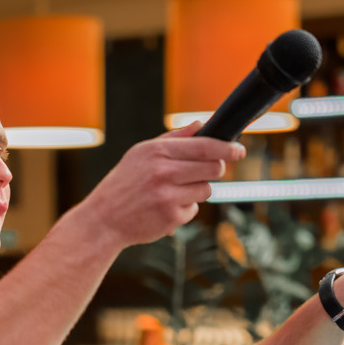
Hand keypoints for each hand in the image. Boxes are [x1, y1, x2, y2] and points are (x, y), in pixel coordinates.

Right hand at [66, 124, 245, 248]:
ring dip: (197, 190)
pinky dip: (184, 208)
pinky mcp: (172, 217)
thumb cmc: (124, 183)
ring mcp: (168, 196)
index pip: (204, 146)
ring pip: (206, 189)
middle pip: (213, 167)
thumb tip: (201, 125)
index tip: (239, 150)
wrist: (103, 219)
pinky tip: (163, 207)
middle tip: (202, 172)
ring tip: (171, 191)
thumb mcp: (141, 154)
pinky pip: (193, 209)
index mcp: (157, 152)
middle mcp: (163, 172)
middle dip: (214, 169)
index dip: (227, 148)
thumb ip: (173, 139)